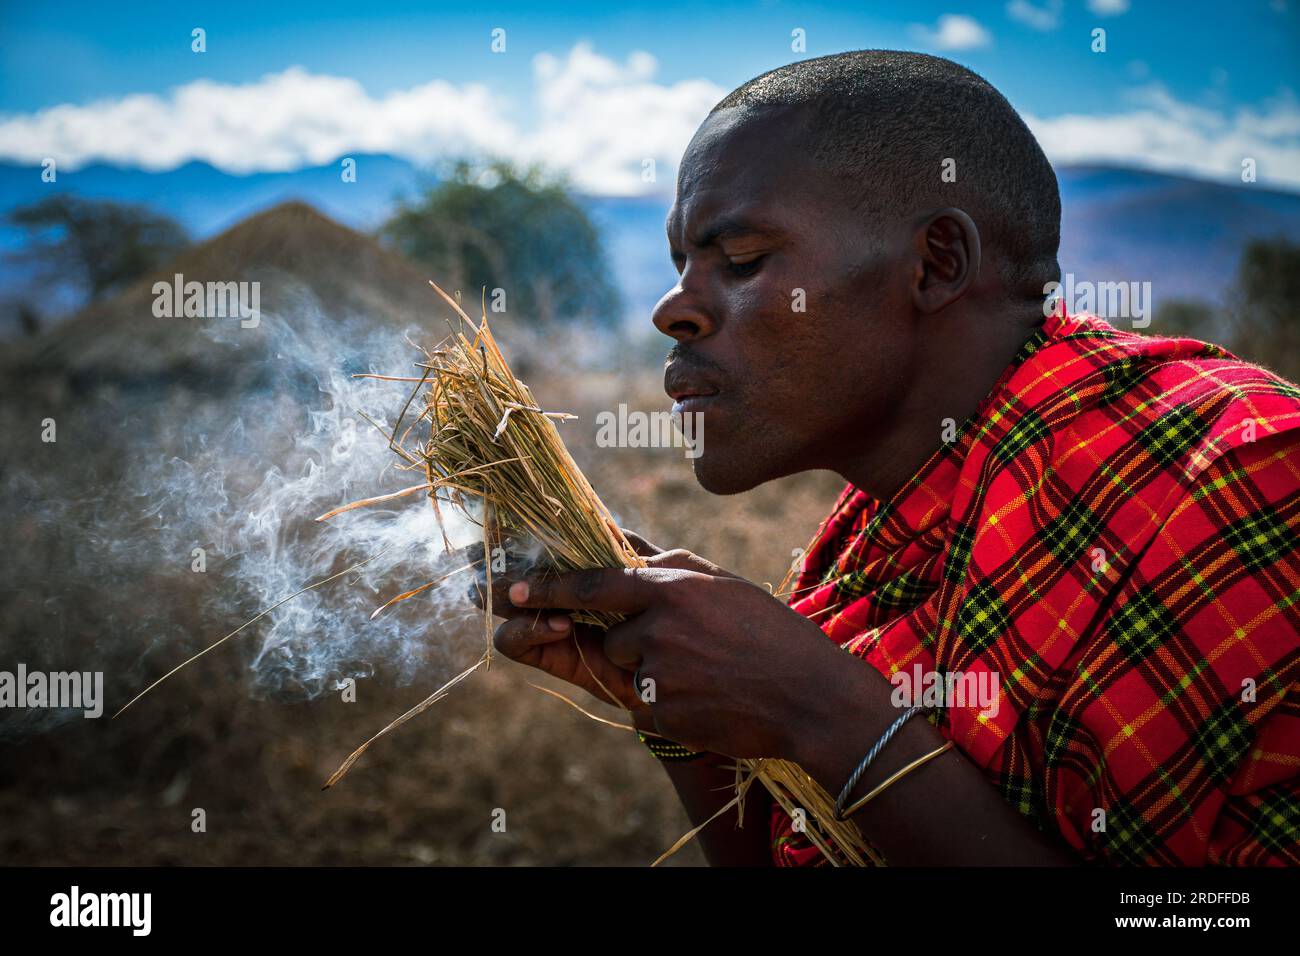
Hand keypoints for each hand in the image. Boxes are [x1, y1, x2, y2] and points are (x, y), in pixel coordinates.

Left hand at [497, 544, 850, 759]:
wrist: (811, 697)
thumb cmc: (769, 633)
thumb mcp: (718, 583)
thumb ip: (664, 563)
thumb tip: (618, 539)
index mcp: (671, 587)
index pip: (591, 583)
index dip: (547, 587)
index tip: (510, 589)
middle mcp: (658, 627)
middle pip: (609, 635)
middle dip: (630, 641)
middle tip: (682, 647)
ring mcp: (659, 673)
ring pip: (627, 670)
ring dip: (653, 673)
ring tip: (708, 672)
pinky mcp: (663, 714)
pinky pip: (645, 707)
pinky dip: (670, 704)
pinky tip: (710, 698)